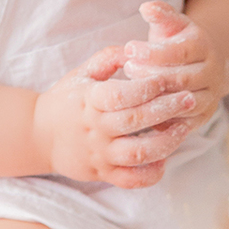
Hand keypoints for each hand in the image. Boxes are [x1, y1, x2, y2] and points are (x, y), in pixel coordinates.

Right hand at [31, 41, 199, 188]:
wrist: (38, 135)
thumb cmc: (66, 99)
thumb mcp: (81, 74)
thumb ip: (107, 58)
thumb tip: (133, 48)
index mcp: (89, 101)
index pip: (121, 94)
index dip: (147, 86)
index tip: (167, 78)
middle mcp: (95, 129)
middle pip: (135, 121)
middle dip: (166, 109)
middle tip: (189, 99)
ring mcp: (100, 154)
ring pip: (139, 153)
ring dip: (166, 142)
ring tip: (183, 128)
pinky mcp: (103, 174)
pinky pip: (131, 180)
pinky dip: (151, 174)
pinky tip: (164, 159)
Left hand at [119, 0, 223, 131]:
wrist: (205, 64)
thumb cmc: (178, 42)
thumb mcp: (172, 24)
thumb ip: (161, 14)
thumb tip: (146, 7)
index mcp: (204, 47)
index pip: (180, 52)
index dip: (153, 52)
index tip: (129, 48)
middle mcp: (212, 72)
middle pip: (181, 79)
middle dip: (151, 76)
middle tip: (127, 70)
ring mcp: (211, 95)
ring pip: (184, 103)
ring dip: (156, 100)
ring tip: (131, 92)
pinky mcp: (205, 115)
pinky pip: (186, 123)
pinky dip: (165, 122)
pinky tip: (143, 115)